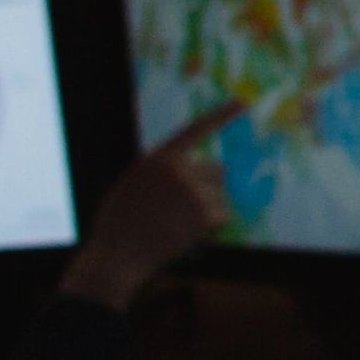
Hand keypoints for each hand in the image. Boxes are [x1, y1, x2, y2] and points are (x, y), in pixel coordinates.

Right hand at [59, 107, 240, 309]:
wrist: (116, 256)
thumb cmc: (119, 224)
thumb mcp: (132, 185)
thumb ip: (161, 173)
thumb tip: (190, 171)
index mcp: (157, 159)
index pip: (194, 130)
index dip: (221, 116)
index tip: (244, 103)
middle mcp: (178, 169)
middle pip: (217, 171)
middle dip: (209, 188)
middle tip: (183, 211)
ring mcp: (193, 190)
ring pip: (220, 196)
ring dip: (207, 211)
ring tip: (176, 225)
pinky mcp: (204, 212)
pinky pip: (222, 216)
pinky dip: (212, 228)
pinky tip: (187, 235)